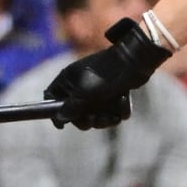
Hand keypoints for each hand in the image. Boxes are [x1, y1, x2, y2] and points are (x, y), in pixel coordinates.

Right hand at [44, 18, 170, 129]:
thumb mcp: (85, 93)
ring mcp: (98, 90)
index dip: (55, 112)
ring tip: (112, 115)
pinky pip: (113, 111)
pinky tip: (123, 102)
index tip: (61, 125)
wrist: (135, 61)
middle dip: (87, 120)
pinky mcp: (114, 94)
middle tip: (95, 119)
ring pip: (96, 115)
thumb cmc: (105, 74)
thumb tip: (60, 118)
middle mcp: (81, 85)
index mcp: (68, 79)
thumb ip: (72, 107)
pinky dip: (119, 110)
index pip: (52, 96)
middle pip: (76, 112)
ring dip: (104, 119)